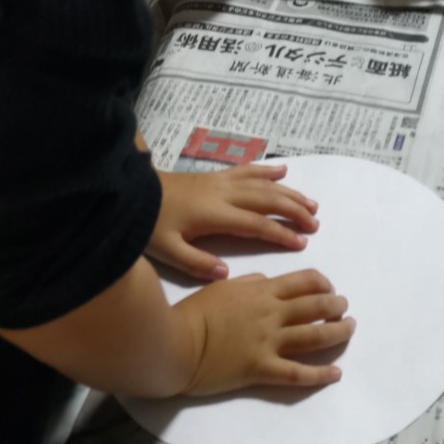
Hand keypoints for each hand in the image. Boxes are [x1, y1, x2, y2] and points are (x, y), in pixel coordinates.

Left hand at [149, 164, 318, 283]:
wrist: (129, 190)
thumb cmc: (147, 223)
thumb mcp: (167, 250)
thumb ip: (197, 264)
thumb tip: (225, 273)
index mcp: (215, 215)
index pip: (257, 224)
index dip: (281, 233)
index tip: (301, 243)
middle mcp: (223, 195)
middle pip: (266, 200)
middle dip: (294, 211)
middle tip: (315, 224)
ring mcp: (219, 182)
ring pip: (261, 184)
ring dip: (288, 193)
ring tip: (311, 204)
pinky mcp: (213, 176)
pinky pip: (246, 170)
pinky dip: (266, 170)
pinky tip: (283, 170)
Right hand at [177, 269, 352, 396]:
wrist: (173, 343)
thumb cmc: (190, 314)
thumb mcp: (219, 287)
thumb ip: (246, 283)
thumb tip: (265, 280)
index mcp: (260, 292)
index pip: (302, 282)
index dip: (322, 284)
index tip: (329, 288)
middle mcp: (270, 315)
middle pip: (315, 307)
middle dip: (336, 306)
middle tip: (345, 308)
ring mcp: (269, 343)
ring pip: (315, 336)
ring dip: (338, 332)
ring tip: (350, 329)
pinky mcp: (262, 370)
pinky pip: (298, 373)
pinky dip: (320, 374)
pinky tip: (336, 373)